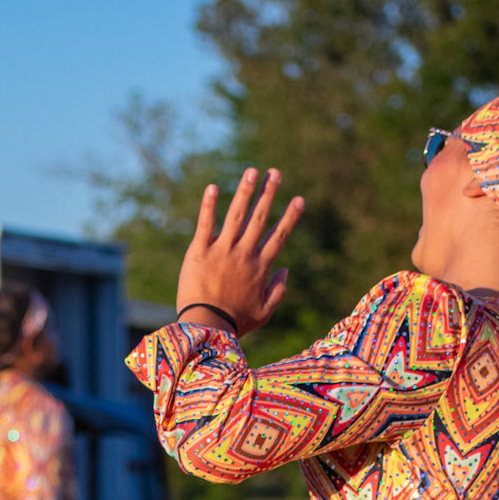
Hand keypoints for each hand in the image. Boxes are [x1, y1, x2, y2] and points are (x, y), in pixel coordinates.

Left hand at [176, 167, 304, 336]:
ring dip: (245, 192)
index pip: (279, 236)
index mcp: (260, 267)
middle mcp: (243, 254)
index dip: (290, 217)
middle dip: (268, 194)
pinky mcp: (199, 251)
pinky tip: (212, 188)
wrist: (207, 327)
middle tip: (275, 173)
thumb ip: (278, 291)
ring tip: (252, 172)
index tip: (299, 200)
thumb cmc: (235, 324)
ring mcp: (222, 251)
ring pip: (236, 216)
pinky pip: (205, 224)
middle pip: (259, 218)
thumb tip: (286, 270)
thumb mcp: (264, 313)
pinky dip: (209, 206)